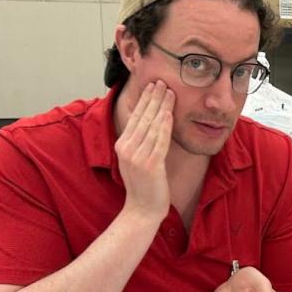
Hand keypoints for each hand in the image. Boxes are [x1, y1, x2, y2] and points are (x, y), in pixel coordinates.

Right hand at [115, 80, 172, 221]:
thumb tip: (150, 123)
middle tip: (162, 81)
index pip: (135, 117)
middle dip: (153, 97)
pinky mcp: (150, 165)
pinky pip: (159, 141)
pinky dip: (164, 126)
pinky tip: (169, 114)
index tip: (152, 85)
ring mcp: (137, 157)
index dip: (144, 100)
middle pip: (142, 117)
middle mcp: (127, 148)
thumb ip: (140, 142)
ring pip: (152, 126)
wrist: (142, 211)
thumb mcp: (137, 160)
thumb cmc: (144, 187)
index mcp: (122, 145)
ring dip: (161, 107)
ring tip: (169, 92)